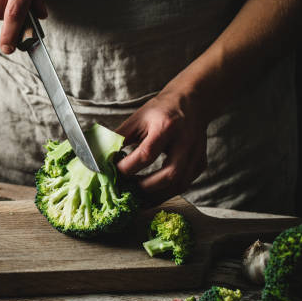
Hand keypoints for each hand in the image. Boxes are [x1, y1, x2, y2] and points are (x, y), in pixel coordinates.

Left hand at [115, 89, 207, 204]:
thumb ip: (120, 138)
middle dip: (145, 187)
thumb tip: (100, 155)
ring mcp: (196, 154)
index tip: (113, 172)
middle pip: (170, 174)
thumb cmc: (161, 110)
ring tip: (136, 198)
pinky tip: (151, 194)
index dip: (128, 167)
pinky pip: (184, 185)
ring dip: (156, 196)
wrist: (192, 102)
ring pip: (180, 185)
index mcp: (167, 126)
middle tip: (126, 190)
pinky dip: (166, 193)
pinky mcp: (200, 163)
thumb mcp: (137, 118)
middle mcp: (186, 141)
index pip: (147, 154)